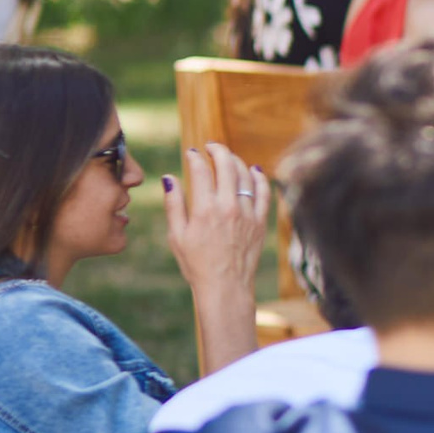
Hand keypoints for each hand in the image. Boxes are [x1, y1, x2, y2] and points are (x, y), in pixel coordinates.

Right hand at [162, 143, 270, 299]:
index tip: (192, 152)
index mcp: (204, 209)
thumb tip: (169, 177)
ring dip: (236, 161)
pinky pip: (264, 192)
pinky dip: (259, 177)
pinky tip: (254, 170)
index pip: (200, 170)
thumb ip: (174, 204)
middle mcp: (228, 207)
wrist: (225, 286)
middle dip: (217, 150)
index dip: (195, 157)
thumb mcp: (177, 235)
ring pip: (246, 175)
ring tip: (228, 158)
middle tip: (211, 146)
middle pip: (226, 165)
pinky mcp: (260, 221)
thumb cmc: (196, 263)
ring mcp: (247, 213)